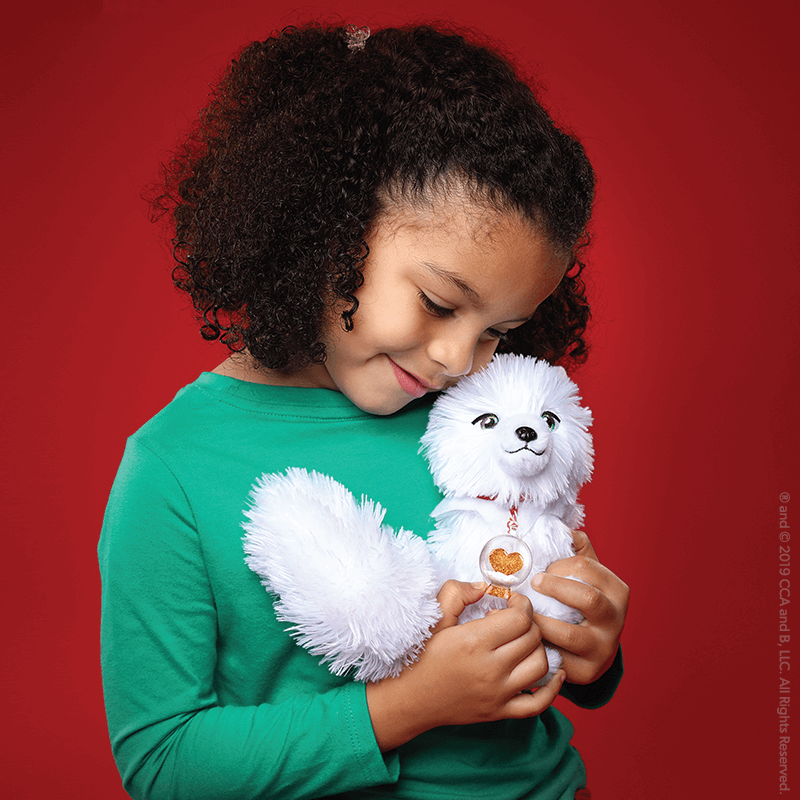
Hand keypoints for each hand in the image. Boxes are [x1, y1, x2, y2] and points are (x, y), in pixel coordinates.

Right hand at [366, 581, 564, 750]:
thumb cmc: (420, 656)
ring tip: (521, 642)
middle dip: (528, 622)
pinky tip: (555, 675)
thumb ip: (456, 593)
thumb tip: (485, 586)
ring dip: (537, 647)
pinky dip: (553, 689)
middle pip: (532, 638)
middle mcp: (490, 669)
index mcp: (474, 642)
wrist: (409, 699)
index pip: (520, 618)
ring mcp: (498, 694)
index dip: (520, 604)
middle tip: (512, 620)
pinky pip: (539, 704)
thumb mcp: (433, 618)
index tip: (510, 602)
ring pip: (541, 665)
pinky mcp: (500, 713)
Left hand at [530, 530, 628, 685]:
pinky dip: (538, 646)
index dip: (558, 565)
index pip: (586, 568)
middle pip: (587, 599)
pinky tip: (525, 636)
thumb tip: (562, 527)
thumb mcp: (586, 574)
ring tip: (523, 612)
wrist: (592, 648)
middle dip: (554, 588)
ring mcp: (603, 647)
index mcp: (617, 590)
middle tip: (532, 583)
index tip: (540, 569)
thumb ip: (576, 549)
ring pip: (569, 634)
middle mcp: (616, 619)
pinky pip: (558, 658)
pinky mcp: (586, 671)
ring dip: (540, 621)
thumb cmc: (581, 601)